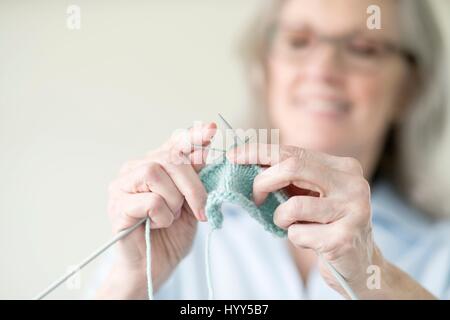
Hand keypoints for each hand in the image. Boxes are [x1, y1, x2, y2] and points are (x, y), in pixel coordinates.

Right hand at [98, 122, 216, 298]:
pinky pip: (149, 200)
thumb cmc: (172, 234)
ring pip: (155, 173)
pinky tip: (159, 224)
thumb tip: (207, 152)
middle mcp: (136, 169)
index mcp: (156, 166)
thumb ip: (195, 178)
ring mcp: (122, 186)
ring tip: (171, 217)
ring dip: (173, 200)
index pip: (174, 143)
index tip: (211, 130)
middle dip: (192, 185)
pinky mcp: (117, 206)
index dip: (193, 136)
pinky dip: (162, 215)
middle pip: (168, 158)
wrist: (155, 265)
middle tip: (201, 210)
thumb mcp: (192, 203)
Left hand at [227, 143, 381, 297]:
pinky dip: (295, 238)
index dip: (259, 152)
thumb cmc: (326, 224)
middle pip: (292, 167)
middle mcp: (353, 184)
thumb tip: (246, 161)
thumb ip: (288, 177)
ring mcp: (353, 211)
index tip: (233, 156)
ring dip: (281, 218)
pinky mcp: (345, 239)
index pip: (293, 151)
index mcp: (343, 167)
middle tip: (255, 197)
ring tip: (292, 225)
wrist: (359, 262)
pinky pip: (298, 233)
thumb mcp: (310, 194)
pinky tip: (312, 241)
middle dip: (263, 181)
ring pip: (293, 206)